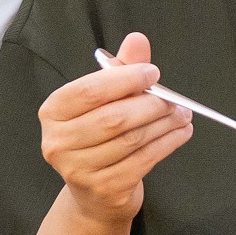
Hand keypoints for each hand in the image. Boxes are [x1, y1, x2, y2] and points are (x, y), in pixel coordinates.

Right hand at [38, 35, 195, 224]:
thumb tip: (138, 40)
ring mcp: (78, 169)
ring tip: (182, 114)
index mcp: (53, 111)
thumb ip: (120, 70)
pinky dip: (167, 144)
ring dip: (164, 124)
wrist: (94, 194)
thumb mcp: (104, 100)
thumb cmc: (98, 137)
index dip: (125, 79)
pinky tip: (180, 133)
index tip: (153, 73)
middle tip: (174, 99)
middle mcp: (58, 141)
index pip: (90, 90)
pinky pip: (143, 160)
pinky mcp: (103, 188)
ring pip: (131, 139)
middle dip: (150, 105)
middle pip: (113, 118)